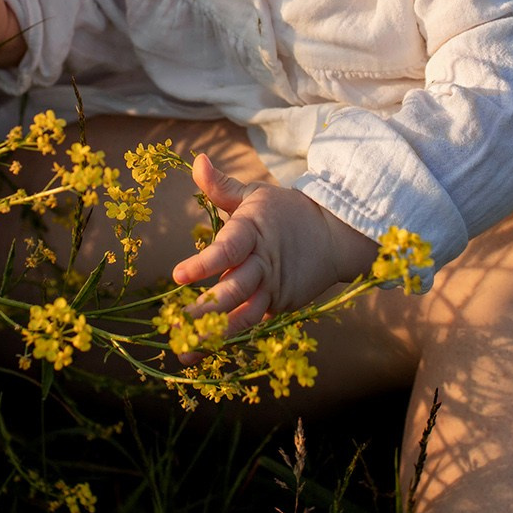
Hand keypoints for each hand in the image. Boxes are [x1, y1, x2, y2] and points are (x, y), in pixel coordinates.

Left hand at [169, 155, 378, 336]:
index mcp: (254, 232)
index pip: (228, 250)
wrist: (336, 235)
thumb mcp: (255, 195)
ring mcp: (274, 289)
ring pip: (245, 316)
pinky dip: (232, 337)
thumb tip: (197, 160)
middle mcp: (263, 264)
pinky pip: (254, 324)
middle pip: (234, 291)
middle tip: (176, 325)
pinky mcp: (280, 306)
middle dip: (205, 311)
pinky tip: (207, 351)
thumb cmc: (285, 212)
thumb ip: (221, 186)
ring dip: (216, 335)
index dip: (204, 264)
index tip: (178, 275)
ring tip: (186, 351)